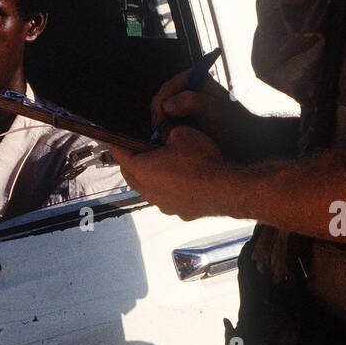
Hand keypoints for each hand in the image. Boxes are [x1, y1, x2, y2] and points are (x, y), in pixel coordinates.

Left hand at [110, 126, 236, 221]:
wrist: (226, 188)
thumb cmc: (203, 162)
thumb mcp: (181, 133)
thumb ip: (166, 133)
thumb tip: (164, 134)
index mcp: (143, 169)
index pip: (120, 154)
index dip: (119, 143)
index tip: (119, 139)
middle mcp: (149, 190)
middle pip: (130, 174)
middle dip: (131, 161)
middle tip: (138, 149)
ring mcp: (163, 204)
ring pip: (147, 188)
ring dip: (149, 177)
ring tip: (161, 164)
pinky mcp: (178, 211)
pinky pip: (166, 198)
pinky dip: (168, 189)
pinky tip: (181, 180)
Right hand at [149, 67, 249, 154]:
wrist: (246, 142)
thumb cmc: (234, 124)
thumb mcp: (214, 111)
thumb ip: (191, 102)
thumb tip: (167, 105)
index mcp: (197, 78)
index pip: (169, 86)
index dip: (160, 103)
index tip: (159, 120)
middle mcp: (190, 88)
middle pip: (163, 99)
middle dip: (159, 116)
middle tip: (158, 134)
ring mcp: (186, 103)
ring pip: (164, 112)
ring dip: (162, 125)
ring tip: (165, 139)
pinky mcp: (185, 117)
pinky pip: (169, 122)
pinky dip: (168, 130)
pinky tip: (171, 139)